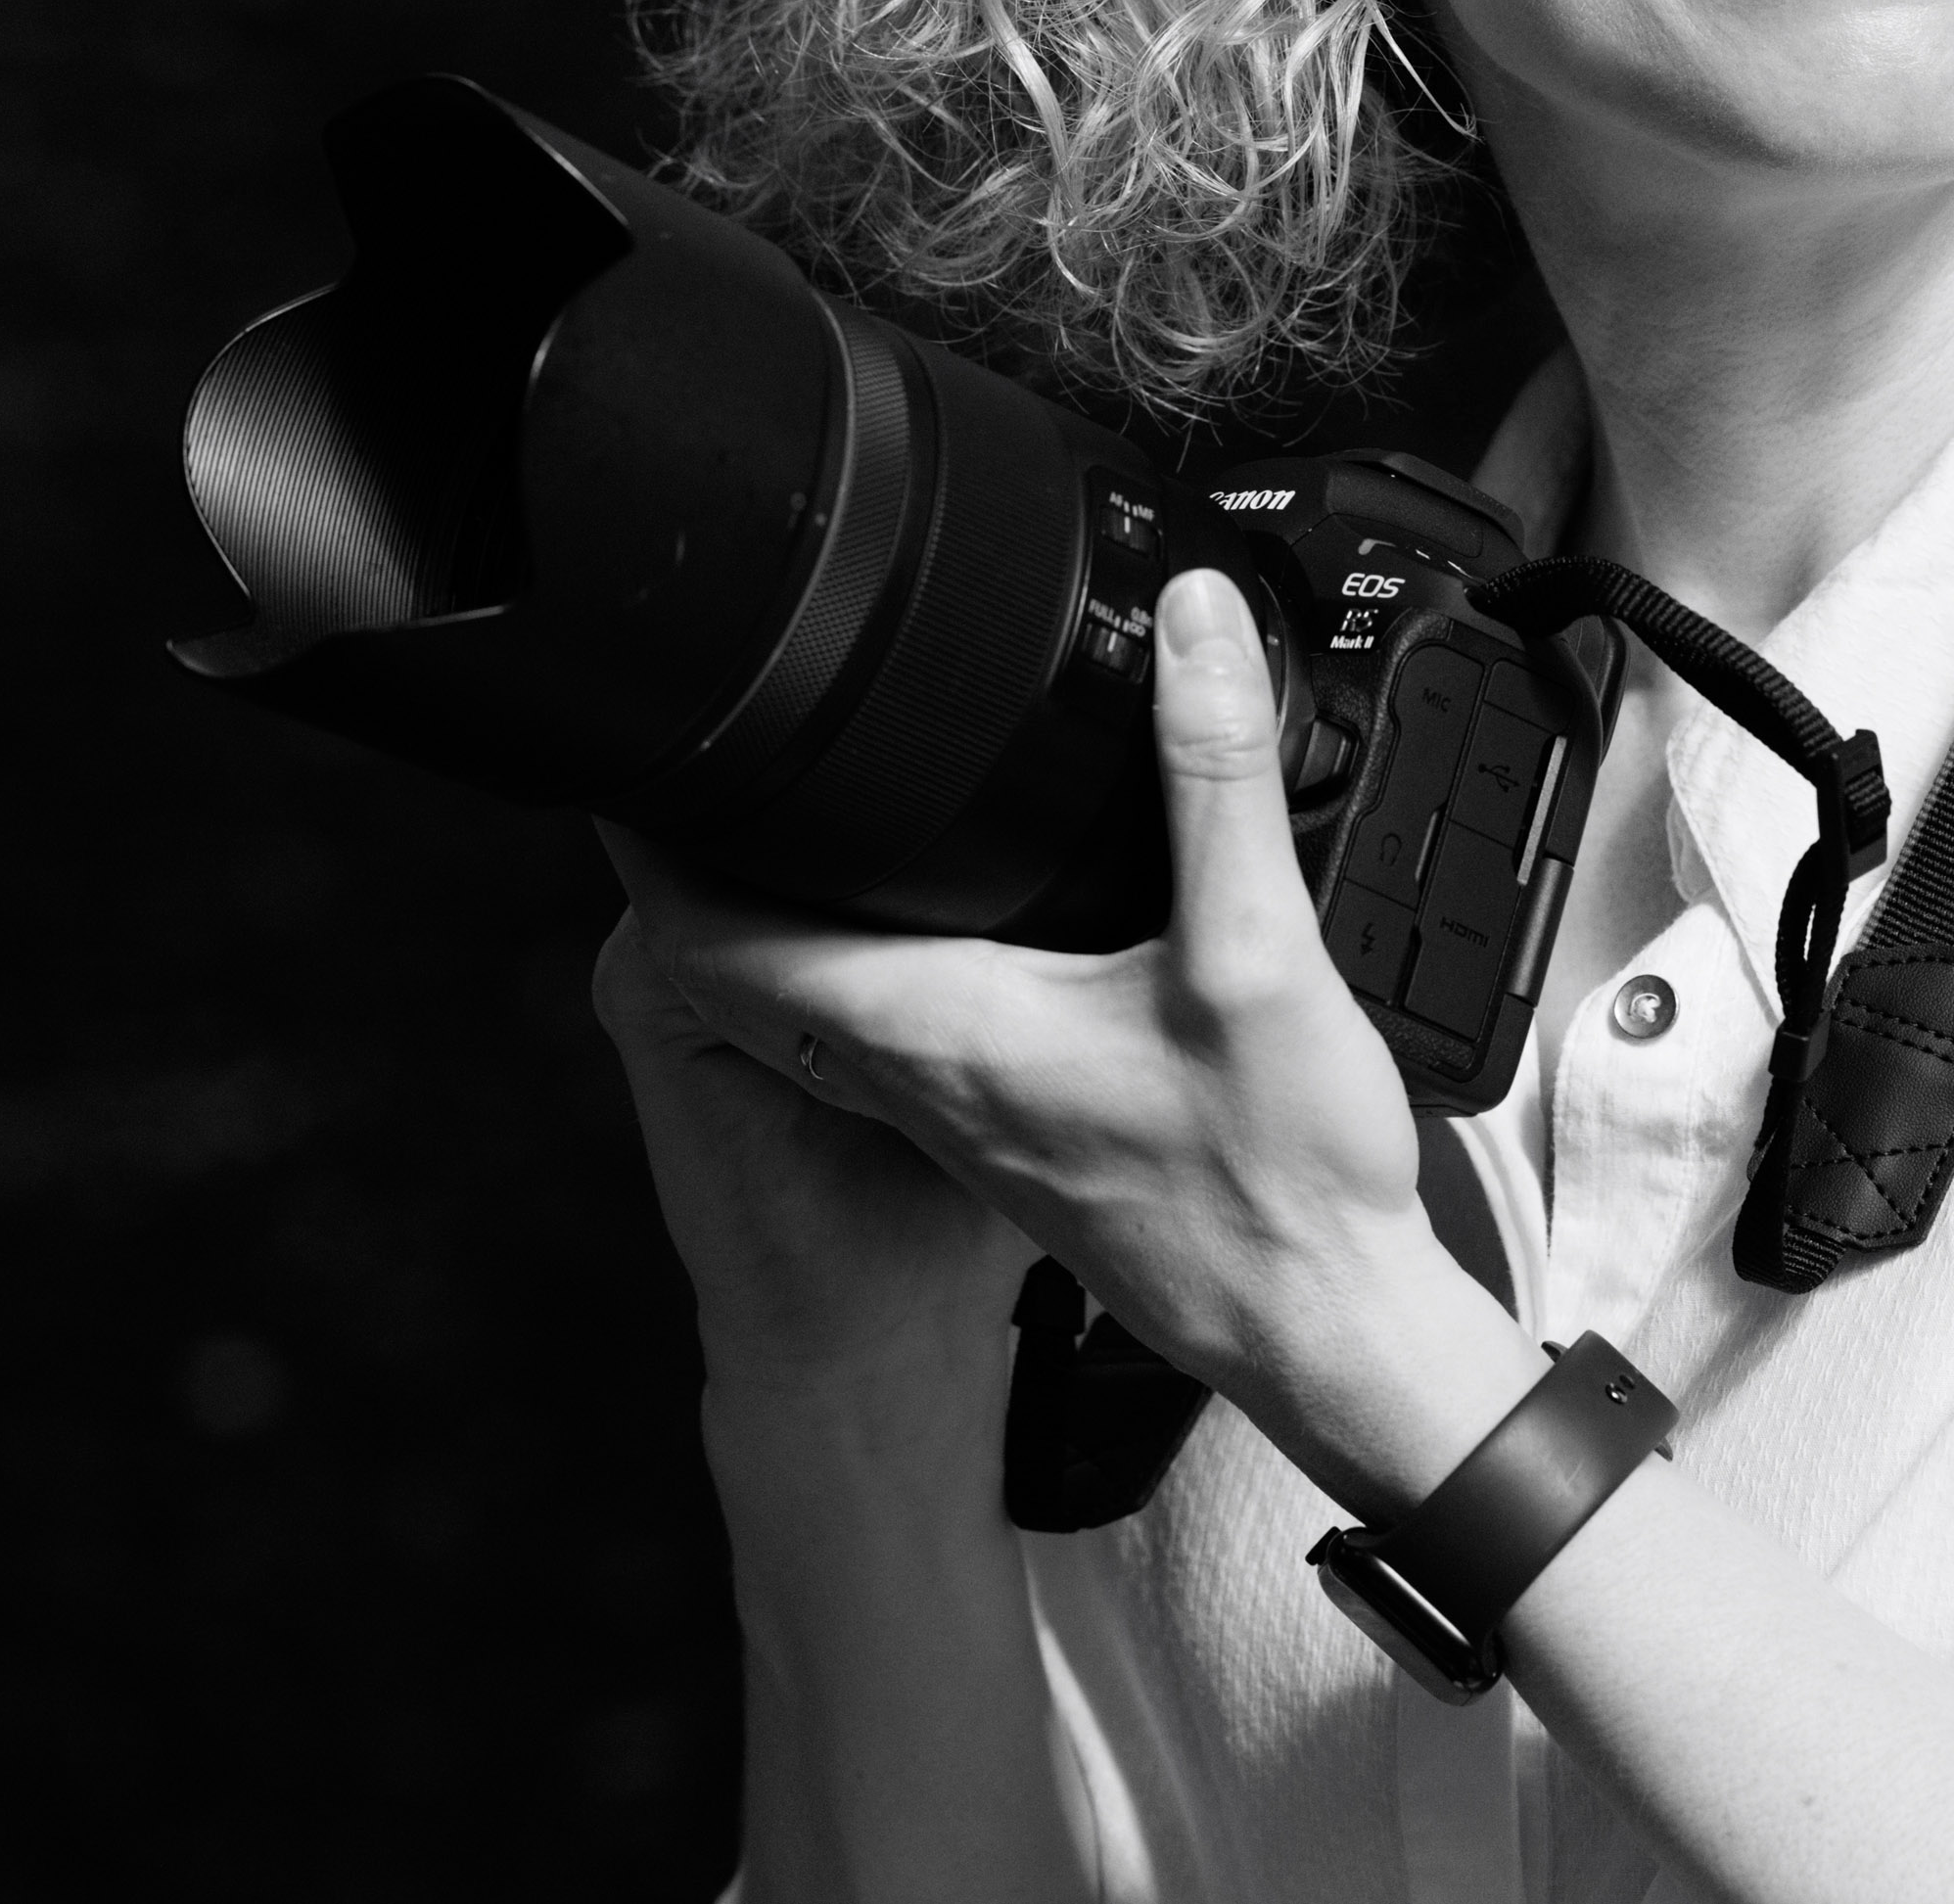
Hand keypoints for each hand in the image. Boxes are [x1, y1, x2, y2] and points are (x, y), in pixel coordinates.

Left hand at [602, 568, 1519, 1507]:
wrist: (1318, 1326)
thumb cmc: (1273, 1186)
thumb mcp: (1257, 954)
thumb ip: (1215, 777)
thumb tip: (1192, 626)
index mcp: (935, 1031)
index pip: (717, 944)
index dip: (653, 846)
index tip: (634, 753)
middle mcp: (919, 1075)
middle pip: (744, 962)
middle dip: (709, 854)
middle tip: (706, 745)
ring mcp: (959, 1108)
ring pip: (815, 994)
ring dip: (786, 905)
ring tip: (790, 799)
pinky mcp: (1011, 1121)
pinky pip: (890, 1023)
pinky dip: (870, 948)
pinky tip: (936, 903)